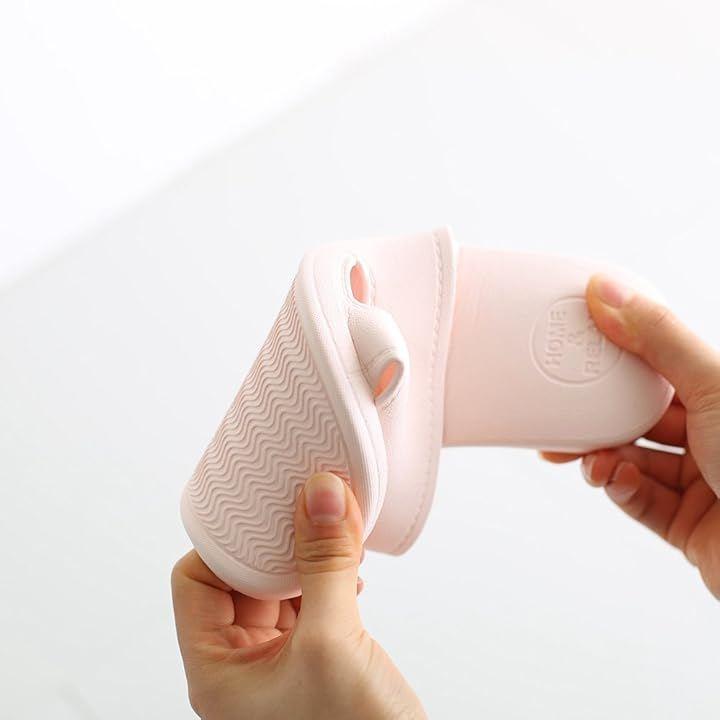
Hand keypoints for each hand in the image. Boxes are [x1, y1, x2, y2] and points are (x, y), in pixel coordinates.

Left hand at [172, 472, 425, 718]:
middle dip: (274, 541)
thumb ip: (324, 562)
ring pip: (277, 586)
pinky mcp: (314, 659)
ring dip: (305, 554)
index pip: (196, 581)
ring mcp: (278, 662)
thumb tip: (320, 492)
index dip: (229, 543)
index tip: (268, 508)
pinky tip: (350, 566)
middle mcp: (241, 666)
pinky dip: (326, 574)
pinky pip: (308, 600)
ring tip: (334, 531)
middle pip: (237, 578)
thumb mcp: (334, 642)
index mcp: (218, 671)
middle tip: (305, 504)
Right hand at [542, 274, 719, 598]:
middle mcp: (712, 436)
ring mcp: (700, 482)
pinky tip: (616, 480)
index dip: (615, 356)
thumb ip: (657, 337)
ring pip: (632, 461)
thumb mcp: (712, 385)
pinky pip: (639, 501)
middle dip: (596, 416)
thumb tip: (607, 291)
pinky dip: (621, 489)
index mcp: (718, 396)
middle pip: (637, 417)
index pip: (657, 366)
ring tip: (588, 457)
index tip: (574, 349)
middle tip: (558, 414)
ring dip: (604, 458)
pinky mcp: (687, 525)